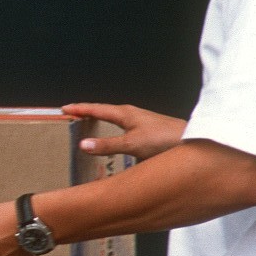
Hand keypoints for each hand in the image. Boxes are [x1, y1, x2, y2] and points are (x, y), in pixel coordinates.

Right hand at [62, 102, 184, 160]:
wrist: (190, 142)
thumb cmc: (163, 140)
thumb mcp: (131, 144)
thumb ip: (107, 146)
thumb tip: (82, 145)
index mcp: (125, 113)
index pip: (96, 109)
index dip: (80, 109)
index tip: (65, 109)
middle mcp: (131, 115)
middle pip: (103, 111)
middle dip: (87, 112)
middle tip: (72, 114)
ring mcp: (139, 122)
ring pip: (113, 119)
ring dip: (99, 121)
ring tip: (87, 124)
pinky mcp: (146, 132)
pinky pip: (122, 128)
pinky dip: (111, 131)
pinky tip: (113, 140)